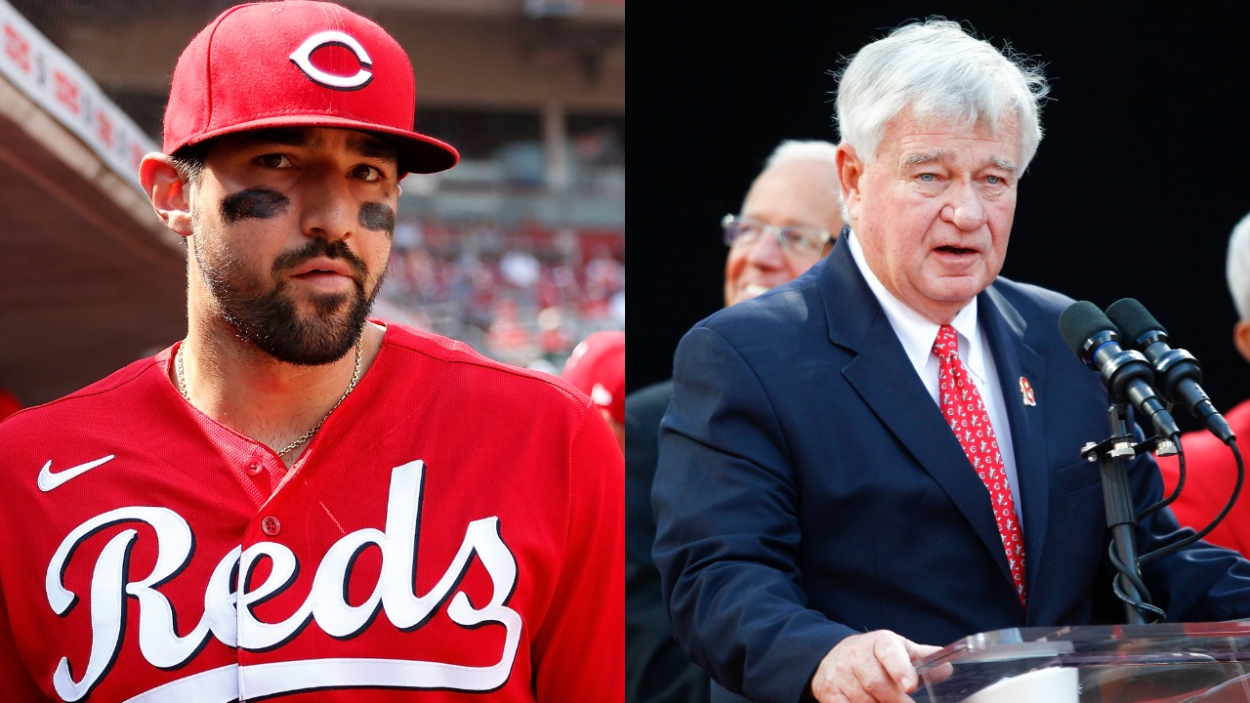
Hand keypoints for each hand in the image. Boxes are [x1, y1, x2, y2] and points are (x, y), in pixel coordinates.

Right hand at [809, 630, 941, 702]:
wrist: (833, 656)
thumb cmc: (874, 656)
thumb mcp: (898, 650)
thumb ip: (922, 659)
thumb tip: (948, 667)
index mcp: (880, 642)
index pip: (890, 653)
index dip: (900, 669)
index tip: (911, 685)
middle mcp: (857, 655)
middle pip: (877, 684)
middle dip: (896, 702)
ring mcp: (841, 674)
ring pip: (863, 700)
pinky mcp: (829, 692)